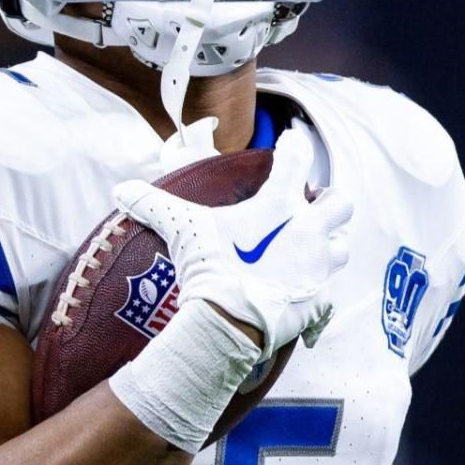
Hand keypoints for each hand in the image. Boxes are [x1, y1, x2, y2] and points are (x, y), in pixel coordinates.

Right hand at [112, 125, 350, 354]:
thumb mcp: (181, 229)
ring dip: (330, 244)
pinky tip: (297, 290)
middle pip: (340, 203)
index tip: (291, 141)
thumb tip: (121, 190)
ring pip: (342, 247)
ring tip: (310, 248)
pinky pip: (326, 291)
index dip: (294, 146)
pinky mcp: (317, 301)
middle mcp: (309, 232)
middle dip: (329, 202)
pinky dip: (315, 289)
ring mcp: (317, 268)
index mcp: (281, 206)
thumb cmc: (211, 268)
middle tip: (310, 207)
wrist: (228, 323)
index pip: (296, 159)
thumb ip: (154, 204)